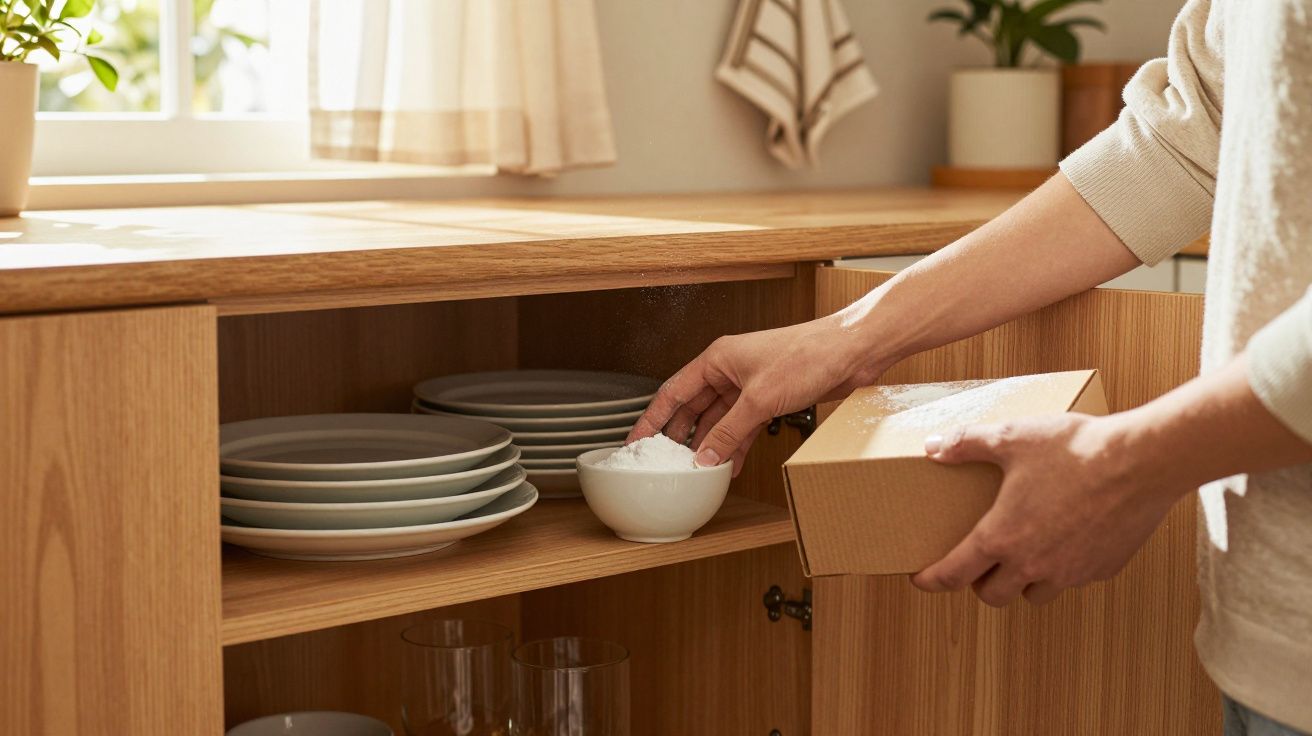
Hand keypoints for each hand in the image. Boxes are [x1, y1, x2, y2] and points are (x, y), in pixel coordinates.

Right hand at [628, 315, 884, 474]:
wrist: (850, 352)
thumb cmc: (808, 355)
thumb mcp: (759, 399)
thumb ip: (729, 431)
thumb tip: (705, 455)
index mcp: (718, 360)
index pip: (673, 392)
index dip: (653, 418)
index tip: (638, 440)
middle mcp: (731, 370)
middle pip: (694, 408)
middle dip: (680, 436)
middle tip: (665, 461)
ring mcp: (751, 385)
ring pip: (720, 419)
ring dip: (710, 444)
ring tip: (696, 469)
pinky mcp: (771, 398)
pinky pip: (744, 426)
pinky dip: (735, 444)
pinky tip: (729, 464)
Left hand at [911, 413, 1190, 605]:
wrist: (1142, 463)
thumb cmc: (1073, 449)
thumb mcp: (1011, 437)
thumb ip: (966, 444)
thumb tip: (932, 447)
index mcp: (1001, 537)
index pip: (954, 574)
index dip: (931, 579)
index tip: (920, 579)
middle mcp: (1033, 565)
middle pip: (993, 595)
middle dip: (978, 583)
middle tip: (976, 562)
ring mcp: (1069, 572)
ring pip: (1034, 595)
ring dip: (1021, 582)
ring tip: (1021, 556)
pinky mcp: (1102, 570)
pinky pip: (1073, 579)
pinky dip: (1062, 569)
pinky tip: (1065, 541)